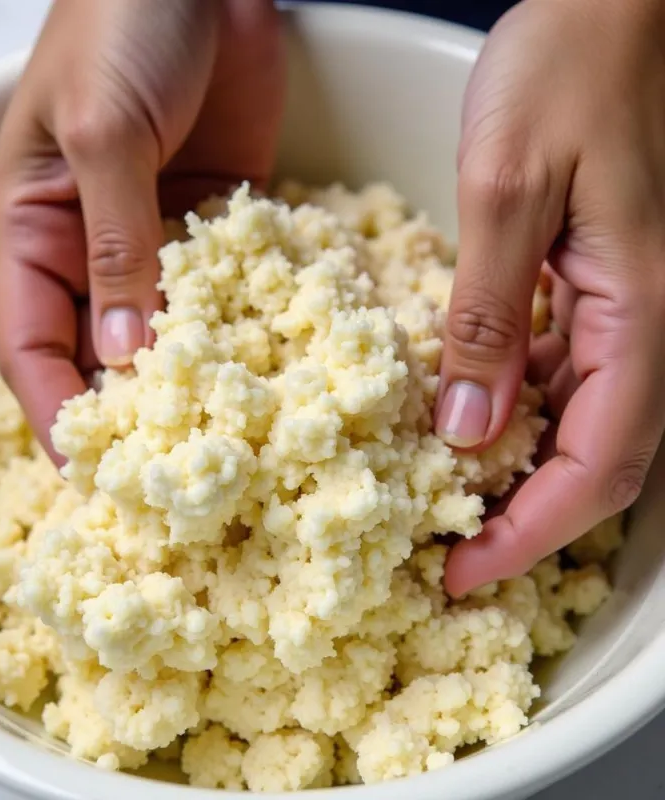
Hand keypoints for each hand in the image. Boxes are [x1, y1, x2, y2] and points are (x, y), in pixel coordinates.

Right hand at [0, 0, 284, 459]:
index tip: (89, 473)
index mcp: (36, 230)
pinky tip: (272, 372)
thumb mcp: (102, 131)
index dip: (55, 413)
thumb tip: (125, 356)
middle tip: (171, 477)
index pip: (31, 346)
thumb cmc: (122, 23)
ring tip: (229, 444)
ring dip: (194, 384)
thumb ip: (116, 244)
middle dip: (131, 415)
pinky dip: (243, 332)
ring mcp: (160, 242)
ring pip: (168, 335)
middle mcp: (94, 249)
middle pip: (103, 355)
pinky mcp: (221, 226)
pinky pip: (228, 294)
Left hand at [437, 0, 664, 594]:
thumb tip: (465, 428)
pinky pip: (558, 377)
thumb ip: (488, 313)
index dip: (531, 534)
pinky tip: (462, 421)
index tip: (460, 573)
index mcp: (640, 312)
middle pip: (595, 463)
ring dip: (515, 476)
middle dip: (523, 521)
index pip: (599, 465)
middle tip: (444, 552)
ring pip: (576, 427)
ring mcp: (620, 309)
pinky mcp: (589, 288)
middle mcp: (641, 325)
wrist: (606, 4)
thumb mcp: (508, 189)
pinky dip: (512, 415)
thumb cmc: (569, 68)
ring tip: (439, 504)